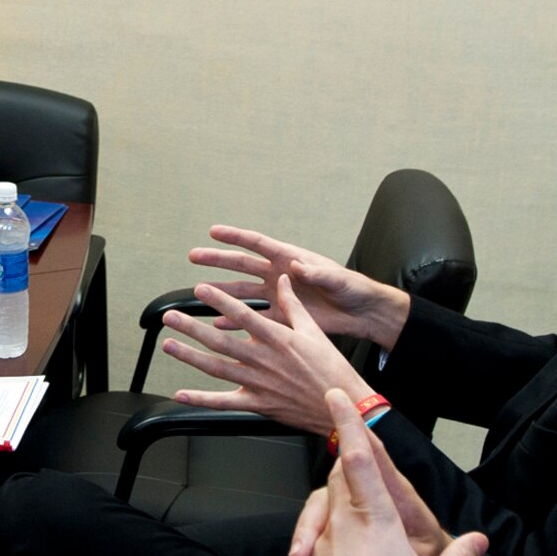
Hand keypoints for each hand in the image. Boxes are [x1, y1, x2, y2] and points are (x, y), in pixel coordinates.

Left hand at [164, 275, 370, 435]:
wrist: (343, 406)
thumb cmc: (331, 369)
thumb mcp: (314, 331)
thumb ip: (293, 304)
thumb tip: (284, 279)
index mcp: (278, 339)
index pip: (242, 315)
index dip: (219, 301)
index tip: (200, 290)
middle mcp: (264, 360)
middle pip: (221, 340)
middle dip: (192, 327)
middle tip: (171, 316)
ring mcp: (258, 384)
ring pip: (216, 367)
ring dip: (190, 355)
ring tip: (168, 344)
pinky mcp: (257, 405)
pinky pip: (224, 403)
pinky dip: (201, 399)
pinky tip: (181, 393)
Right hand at [189, 225, 412, 350]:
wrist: (362, 312)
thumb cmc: (353, 288)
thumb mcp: (337, 278)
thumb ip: (317, 272)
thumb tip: (296, 267)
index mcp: (290, 258)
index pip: (257, 244)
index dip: (235, 237)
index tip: (213, 232)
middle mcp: (279, 274)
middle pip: (242, 265)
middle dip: (218, 261)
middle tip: (194, 257)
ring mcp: (278, 295)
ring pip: (243, 292)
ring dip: (223, 292)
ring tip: (200, 292)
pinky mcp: (282, 316)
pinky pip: (254, 318)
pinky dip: (236, 320)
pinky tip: (219, 324)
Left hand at [288, 390, 486, 555]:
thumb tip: (481, 543)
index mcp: (375, 520)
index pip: (359, 458)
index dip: (348, 423)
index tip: (334, 396)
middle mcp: (343, 525)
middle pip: (338, 477)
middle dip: (348, 463)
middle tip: (359, 460)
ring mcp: (323, 546)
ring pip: (326, 507)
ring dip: (339, 502)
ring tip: (363, 521)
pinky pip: (319, 540)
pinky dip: (330, 537)